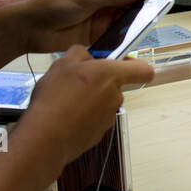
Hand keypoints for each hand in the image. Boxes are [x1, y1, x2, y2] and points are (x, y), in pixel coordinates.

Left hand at [11, 0, 161, 53]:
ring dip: (137, 22)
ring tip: (146, 28)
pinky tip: (132, 39)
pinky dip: (126, 36)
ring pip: (128, 18)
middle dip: (145, 6)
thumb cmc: (54, 4)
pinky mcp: (99, 33)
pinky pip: (118, 34)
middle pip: (133, 1)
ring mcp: (103, 16)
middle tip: (156, 15)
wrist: (32, 27)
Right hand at [19, 45, 152, 169]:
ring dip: (88, 99)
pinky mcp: (99, 134)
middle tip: (75, 82)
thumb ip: (79, 53)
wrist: (46, 136)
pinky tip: (65, 115)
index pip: (143, 70)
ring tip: (65, 100)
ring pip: (102, 102)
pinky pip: (94, 119)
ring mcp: (108, 117)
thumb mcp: (62, 63)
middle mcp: (115, 96)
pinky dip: (83, 116)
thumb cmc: (55, 99)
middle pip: (114, 85)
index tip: (123, 62)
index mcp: (111, 75)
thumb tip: (86, 56)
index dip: (135, 65)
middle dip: (98, 82)